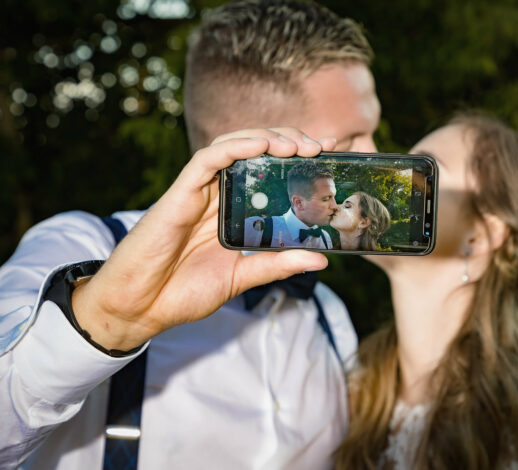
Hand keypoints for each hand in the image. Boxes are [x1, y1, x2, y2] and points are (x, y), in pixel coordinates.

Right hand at [72, 128, 336, 351]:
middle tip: (318, 146)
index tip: (329, 151)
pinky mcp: (179, 193)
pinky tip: (261, 145)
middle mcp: (217, 195)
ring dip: (266, 138)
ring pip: (232, 146)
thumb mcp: (242, 278)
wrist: (140, 308)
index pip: (268, 173)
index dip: (297, 157)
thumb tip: (322, 258)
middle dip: (288, 141)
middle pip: (254, 152)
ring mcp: (198, 192)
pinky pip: (206, 159)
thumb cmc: (184, 292)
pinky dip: (234, 147)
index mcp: (233, 211)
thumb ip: (277, 264)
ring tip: (296, 144)